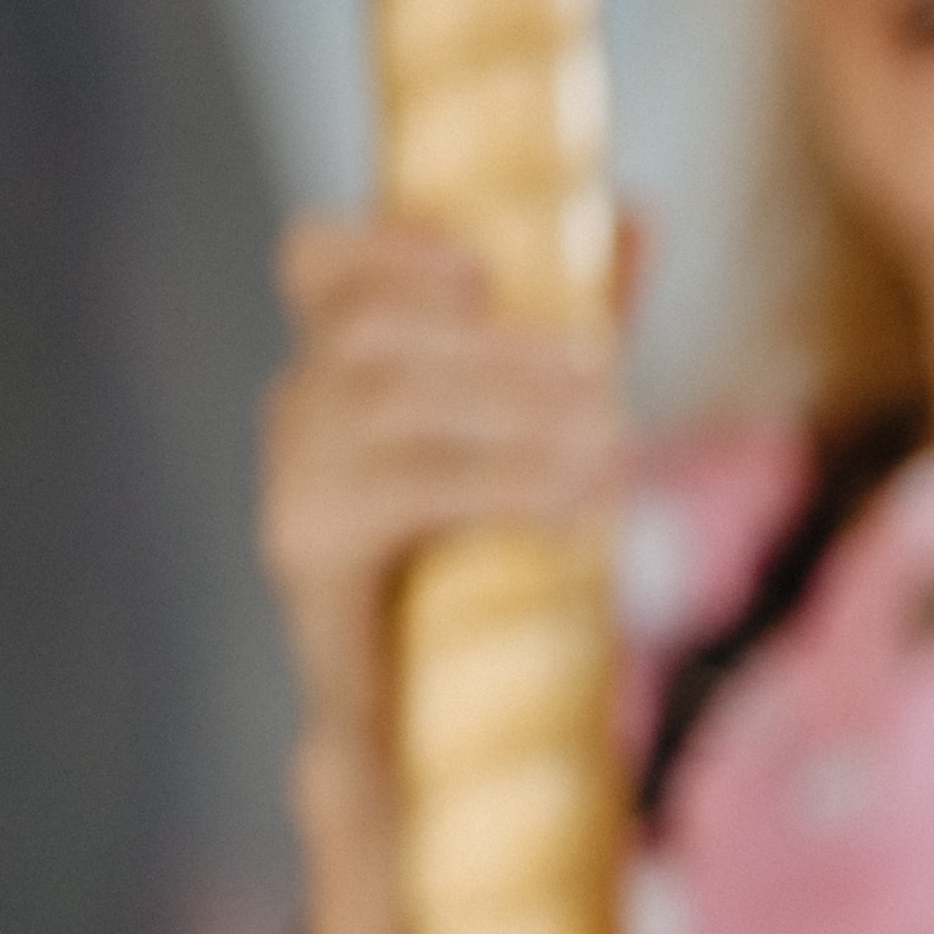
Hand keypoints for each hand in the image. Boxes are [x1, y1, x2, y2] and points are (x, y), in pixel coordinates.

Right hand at [258, 213, 622, 933]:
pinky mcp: (304, 552)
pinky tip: (584, 507)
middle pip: (372, 330)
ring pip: (383, 398)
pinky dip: (503, 485)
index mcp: (349, 358)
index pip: (318, 259)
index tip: (482, 267)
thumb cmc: (498, 553)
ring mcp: (292, 480)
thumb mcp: (555, 422)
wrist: (441, 721)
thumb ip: (585, 321)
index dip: (386, 241)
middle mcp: (301, 407)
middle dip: (498, 347)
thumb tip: (642, 213)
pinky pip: (396, 488)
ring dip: (510, 410)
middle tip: (611, 381)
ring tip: (611, 444)